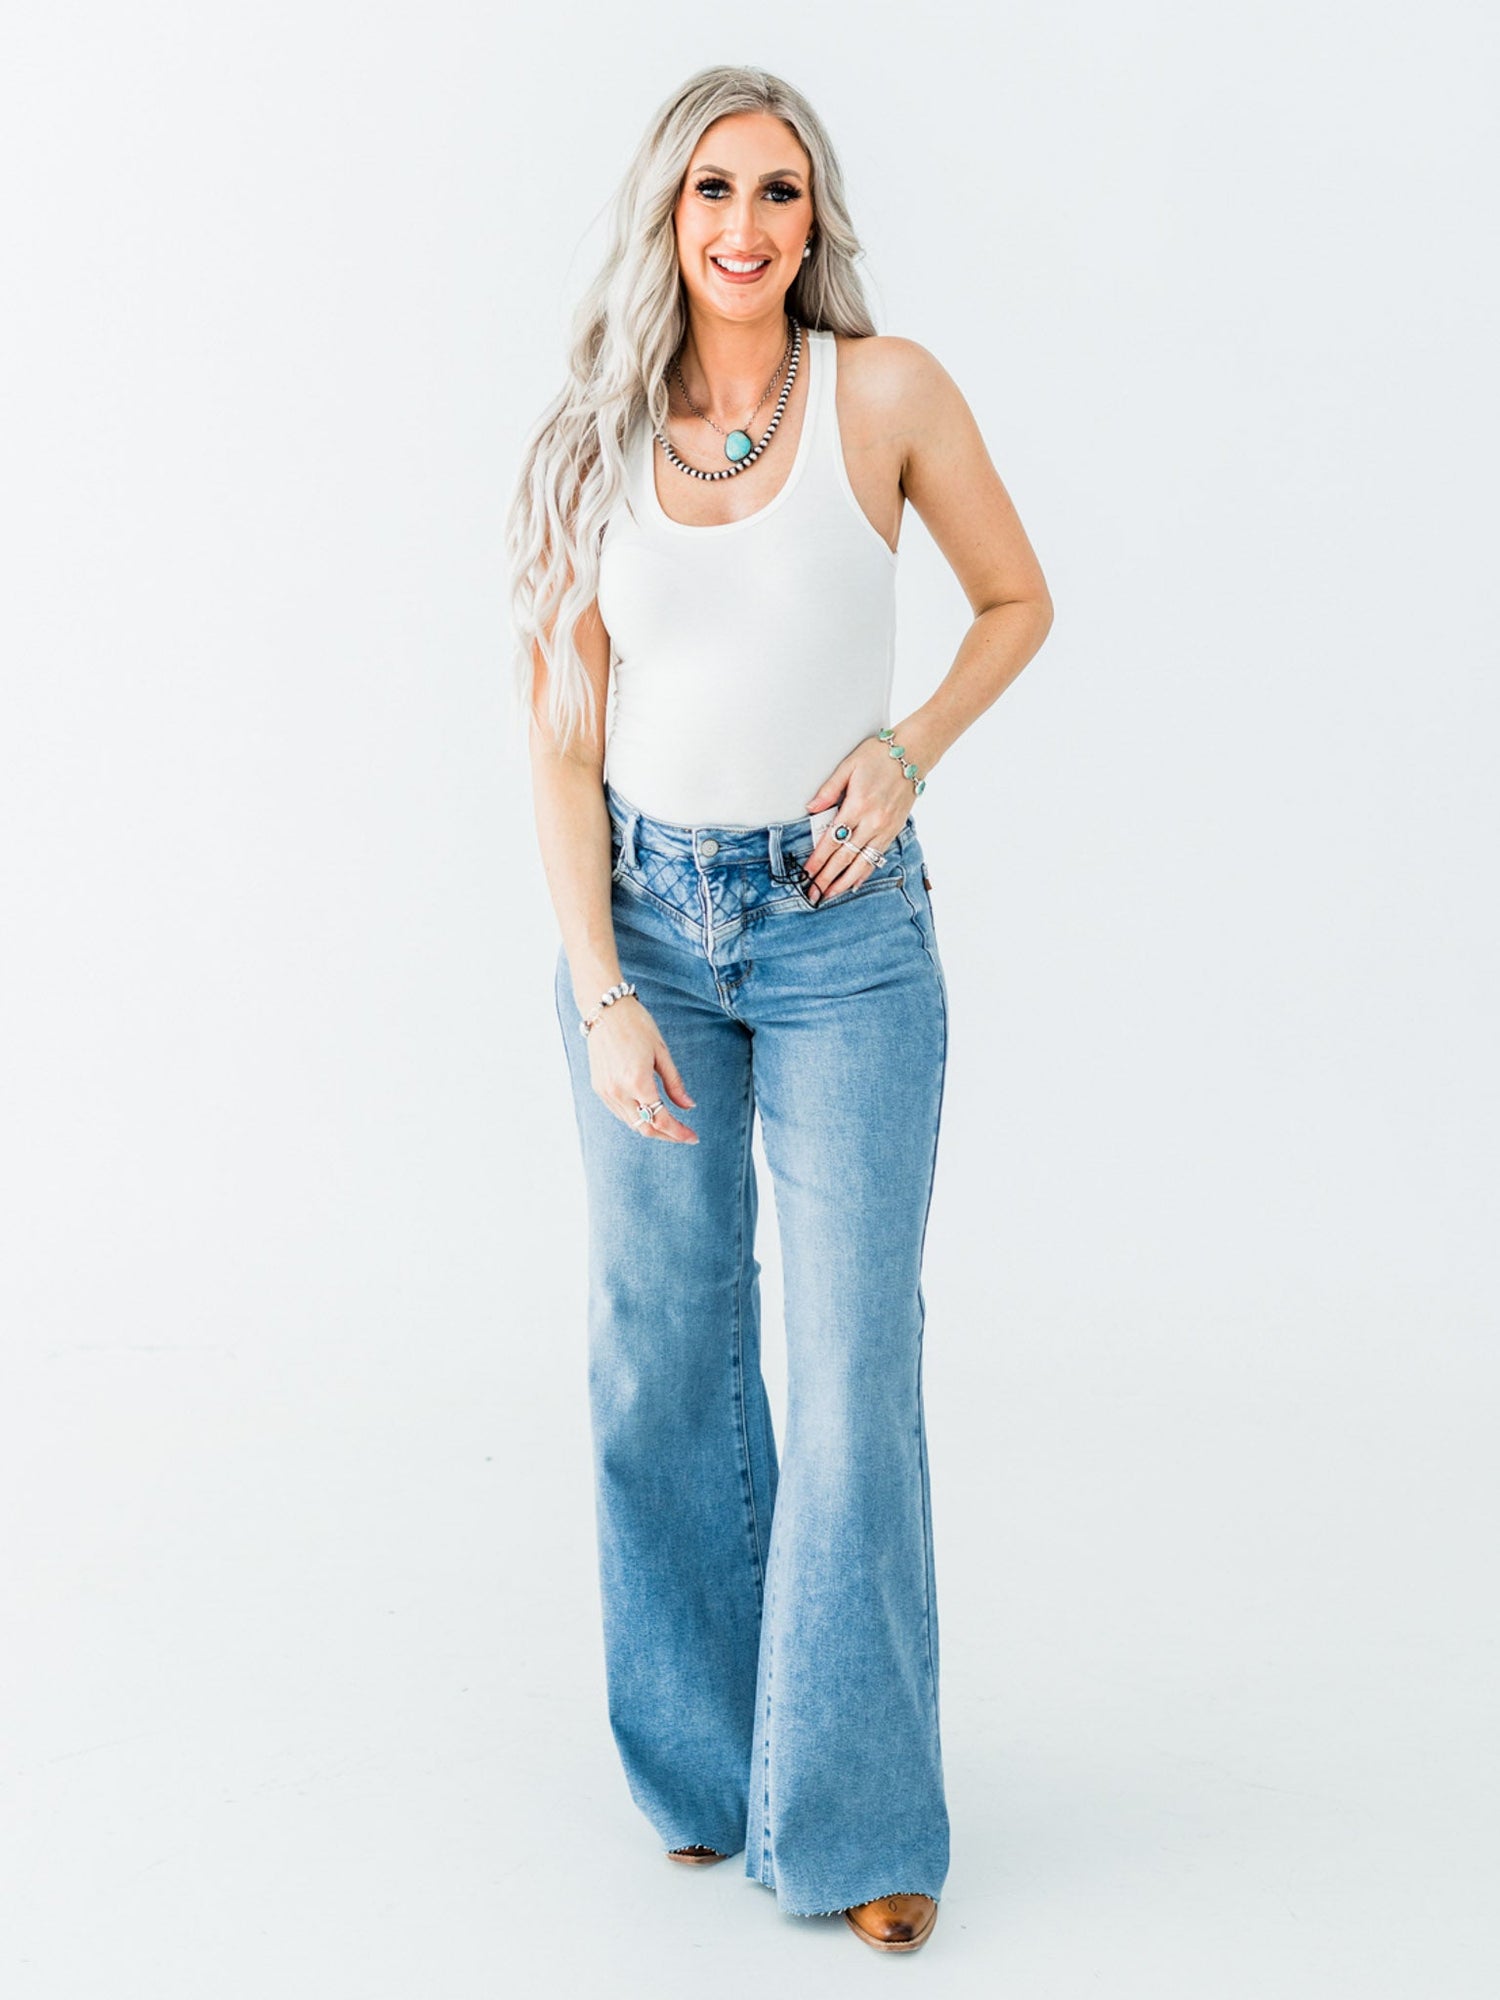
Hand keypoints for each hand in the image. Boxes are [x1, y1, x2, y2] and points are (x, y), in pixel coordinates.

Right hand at [585, 996, 698, 1142]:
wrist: (605, 1010)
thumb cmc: (637, 1025)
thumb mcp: (662, 1053)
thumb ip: (675, 1084)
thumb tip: (689, 1106)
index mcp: (637, 1082)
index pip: (661, 1120)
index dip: (678, 1133)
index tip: (693, 1137)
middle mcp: (618, 1091)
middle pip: (645, 1128)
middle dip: (666, 1135)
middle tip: (684, 1134)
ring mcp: (606, 1091)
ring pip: (631, 1123)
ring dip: (651, 1127)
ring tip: (670, 1124)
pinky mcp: (599, 1088)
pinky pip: (620, 1112)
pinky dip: (636, 1117)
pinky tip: (649, 1111)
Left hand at [800, 735, 912, 901]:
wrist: (914, 753)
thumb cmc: (879, 756)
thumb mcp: (848, 765)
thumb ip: (829, 790)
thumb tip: (811, 808)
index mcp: (858, 804)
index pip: (832, 840)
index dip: (818, 860)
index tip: (806, 873)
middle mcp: (873, 821)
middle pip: (845, 857)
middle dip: (827, 878)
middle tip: (812, 894)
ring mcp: (885, 828)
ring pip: (862, 862)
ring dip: (845, 881)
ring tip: (830, 895)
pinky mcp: (894, 830)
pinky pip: (877, 856)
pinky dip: (865, 872)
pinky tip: (854, 883)